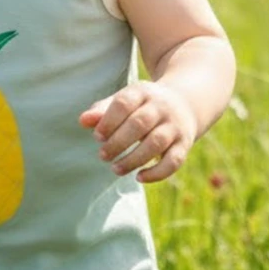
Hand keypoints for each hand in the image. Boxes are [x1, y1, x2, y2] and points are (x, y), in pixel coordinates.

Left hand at [79, 81, 197, 183]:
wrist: (186, 103)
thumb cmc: (143, 105)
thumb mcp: (125, 101)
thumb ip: (102, 110)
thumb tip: (82, 121)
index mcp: (143, 92)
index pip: (124, 103)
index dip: (108, 121)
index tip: (97, 136)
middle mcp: (162, 107)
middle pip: (140, 123)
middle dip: (118, 142)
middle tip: (102, 155)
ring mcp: (175, 125)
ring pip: (156, 143)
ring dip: (133, 159)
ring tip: (115, 169)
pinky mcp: (184, 144)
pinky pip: (174, 160)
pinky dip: (157, 173)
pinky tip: (139, 177)